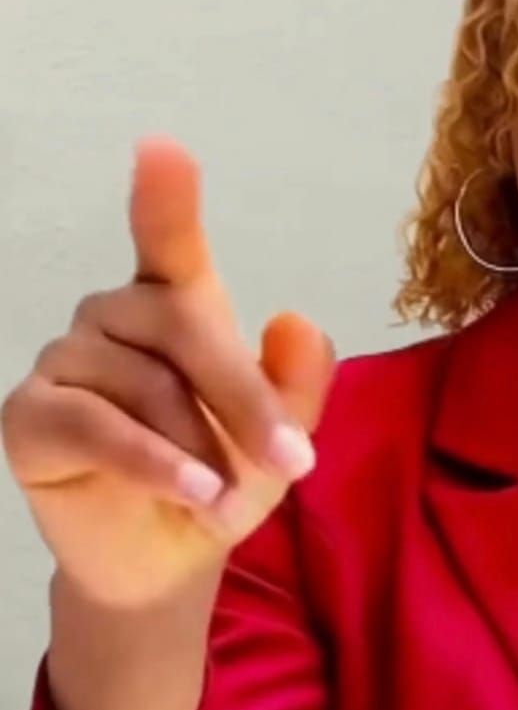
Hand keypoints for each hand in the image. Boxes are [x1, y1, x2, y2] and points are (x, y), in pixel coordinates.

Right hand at [1, 137, 335, 608]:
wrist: (165, 560)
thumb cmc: (219, 478)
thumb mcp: (277, 441)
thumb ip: (296, 386)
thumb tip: (296, 322)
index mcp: (173, 304)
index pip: (167, 242)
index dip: (163, 197)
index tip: (162, 149)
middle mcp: (112, 317)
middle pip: (180, 327)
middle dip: (243, 394)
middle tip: (293, 459)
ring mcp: (63, 361)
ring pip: (143, 385)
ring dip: (200, 448)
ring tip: (228, 499)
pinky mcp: (29, 416)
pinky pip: (93, 426)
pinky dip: (151, 461)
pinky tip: (192, 491)